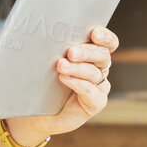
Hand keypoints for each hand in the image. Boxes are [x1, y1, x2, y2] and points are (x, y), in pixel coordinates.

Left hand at [3, 27, 117, 144]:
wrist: (38, 113)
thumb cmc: (43, 84)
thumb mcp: (48, 61)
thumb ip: (55, 47)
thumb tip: (45, 32)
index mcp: (92, 54)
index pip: (107, 43)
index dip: (105, 37)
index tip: (94, 33)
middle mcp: (99, 69)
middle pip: (103, 56)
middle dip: (87, 52)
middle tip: (71, 52)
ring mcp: (99, 87)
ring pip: (94, 73)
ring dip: (77, 68)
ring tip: (61, 65)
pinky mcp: (96, 103)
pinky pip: (91, 92)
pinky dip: (78, 84)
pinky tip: (64, 78)